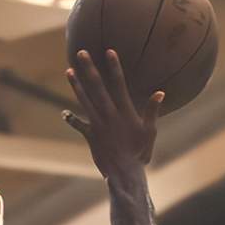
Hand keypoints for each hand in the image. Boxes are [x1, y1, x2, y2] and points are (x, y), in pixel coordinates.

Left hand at [64, 49, 163, 178]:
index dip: (114, 67)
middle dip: (89, 69)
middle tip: (81, 53)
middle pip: (98, 87)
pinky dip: (72, 120)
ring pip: (85, 101)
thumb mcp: (150, 131)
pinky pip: (79, 125)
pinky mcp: (91, 136)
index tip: (109, 51)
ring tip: (69, 71)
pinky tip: (64, 114)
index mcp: (125, 112)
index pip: (119, 84)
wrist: (125, 173)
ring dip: (76, 86)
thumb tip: (160, 92)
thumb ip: (152, 111)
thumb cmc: (139, 153)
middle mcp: (110, 115)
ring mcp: (98, 125)